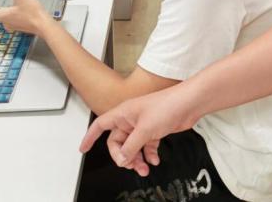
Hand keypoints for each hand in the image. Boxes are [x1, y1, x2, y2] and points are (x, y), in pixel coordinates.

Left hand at [0, 0, 54, 36]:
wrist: (44, 25)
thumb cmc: (32, 13)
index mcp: (1, 15)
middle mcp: (6, 22)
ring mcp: (14, 25)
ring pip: (5, 16)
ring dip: (6, 8)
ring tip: (12, 0)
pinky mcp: (22, 26)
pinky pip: (14, 18)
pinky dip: (15, 11)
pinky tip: (23, 6)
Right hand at [79, 84, 199, 175]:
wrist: (188, 103)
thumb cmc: (167, 106)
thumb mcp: (144, 130)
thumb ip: (130, 147)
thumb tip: (121, 159)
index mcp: (123, 113)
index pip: (100, 125)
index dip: (90, 137)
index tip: (83, 149)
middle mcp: (131, 118)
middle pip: (117, 141)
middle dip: (122, 155)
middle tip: (130, 164)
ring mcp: (143, 124)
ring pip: (132, 146)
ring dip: (136, 158)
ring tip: (144, 168)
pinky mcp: (155, 129)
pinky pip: (146, 145)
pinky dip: (149, 154)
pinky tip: (154, 160)